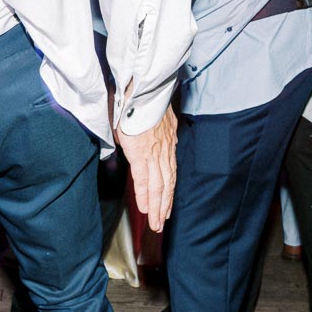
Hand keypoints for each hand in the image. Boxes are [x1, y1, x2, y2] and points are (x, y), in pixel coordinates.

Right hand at [116, 108, 177, 232]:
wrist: (141, 88)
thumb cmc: (143, 98)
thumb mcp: (157, 116)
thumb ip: (159, 130)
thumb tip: (162, 137)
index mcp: (168, 142)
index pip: (170, 173)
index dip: (168, 191)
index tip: (167, 205)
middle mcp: (164, 150)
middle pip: (167, 184)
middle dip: (164, 206)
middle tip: (161, 223)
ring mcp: (154, 153)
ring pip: (158, 186)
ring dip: (157, 207)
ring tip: (155, 223)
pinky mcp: (141, 153)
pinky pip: (144, 179)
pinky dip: (145, 195)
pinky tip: (144, 208)